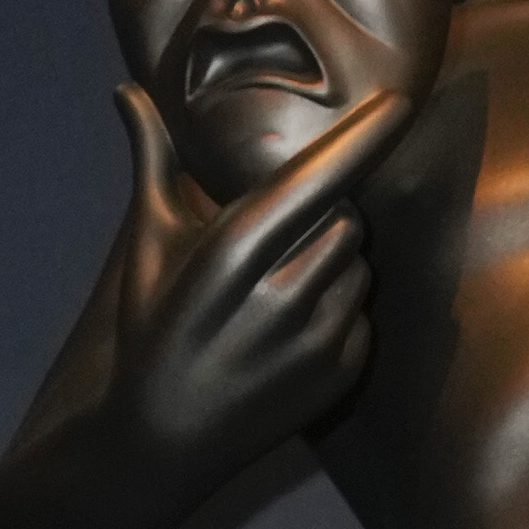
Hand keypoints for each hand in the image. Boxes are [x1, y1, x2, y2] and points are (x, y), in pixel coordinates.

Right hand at [97, 73, 410, 489]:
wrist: (164, 438)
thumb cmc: (154, 329)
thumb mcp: (149, 244)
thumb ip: (152, 160)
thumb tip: (127, 89)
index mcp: (235, 250)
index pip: (316, 178)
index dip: (364, 136)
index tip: (400, 100)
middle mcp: (282, 295)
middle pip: (346, 218)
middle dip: (325, 217)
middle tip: (281, 241)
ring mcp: (316, 342)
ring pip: (359, 265)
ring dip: (333, 262)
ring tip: (281, 290)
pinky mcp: (339, 377)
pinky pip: (363, 314)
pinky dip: (339, 310)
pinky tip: (292, 330)